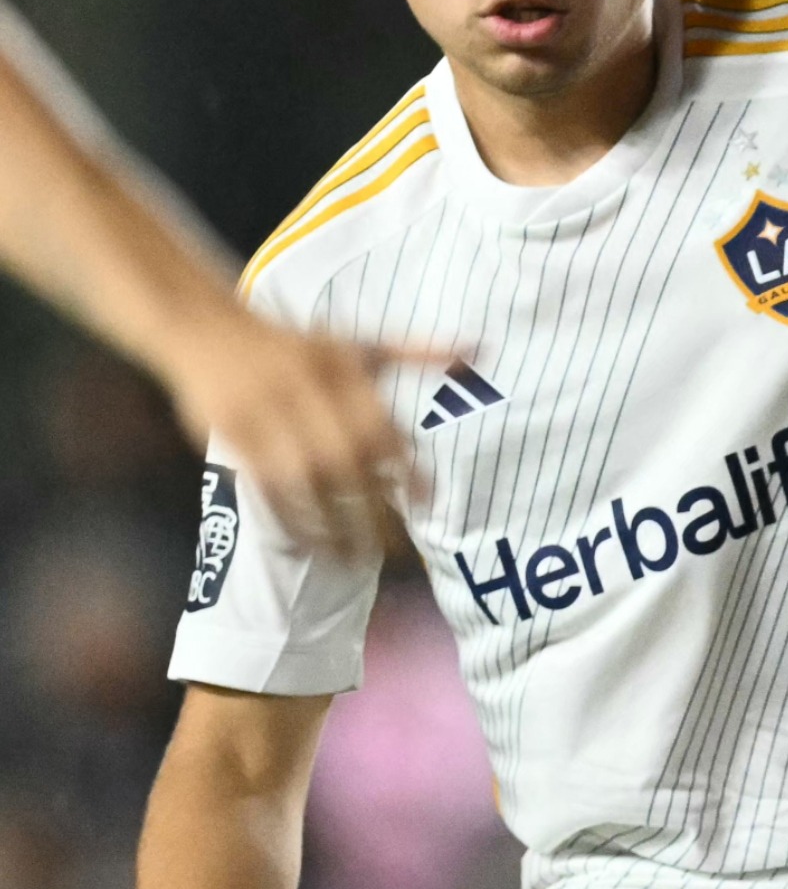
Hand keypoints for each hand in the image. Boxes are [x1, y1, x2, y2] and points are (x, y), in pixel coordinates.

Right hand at [160, 306, 443, 559]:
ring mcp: (262, 417)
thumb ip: (417, 351)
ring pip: (301, 478)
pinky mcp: (232, 439)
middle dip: (369, 504)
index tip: (427, 498)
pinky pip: (264, 488)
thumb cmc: (300, 343)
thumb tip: (479, 349)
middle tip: (398, 547)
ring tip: (360, 559)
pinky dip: (291, 520)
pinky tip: (316, 544)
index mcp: (336, 365)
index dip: (402, 462)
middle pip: (339, 456)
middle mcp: (300, 391)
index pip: (374, 422)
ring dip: (330, 522)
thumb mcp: (360, 341)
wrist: (208, 329)